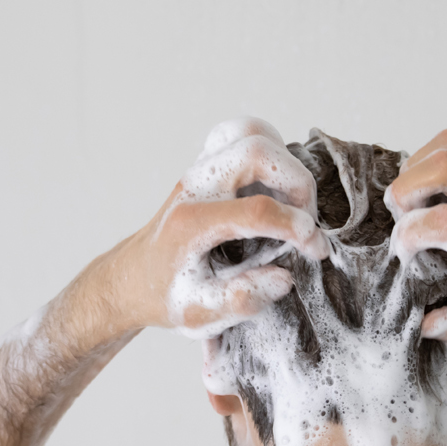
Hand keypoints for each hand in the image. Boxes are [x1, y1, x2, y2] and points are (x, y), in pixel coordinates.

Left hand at [110, 118, 330, 338]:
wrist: (132, 279)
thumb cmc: (166, 295)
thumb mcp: (199, 313)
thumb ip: (241, 300)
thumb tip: (284, 278)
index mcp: (191, 223)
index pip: (256, 209)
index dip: (296, 228)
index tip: (315, 251)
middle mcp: (195, 186)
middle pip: (255, 151)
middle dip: (296, 183)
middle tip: (305, 220)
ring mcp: (200, 170)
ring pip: (249, 132)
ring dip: (283, 161)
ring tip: (292, 200)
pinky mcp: (208, 165)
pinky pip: (242, 135)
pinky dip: (270, 153)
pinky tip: (275, 189)